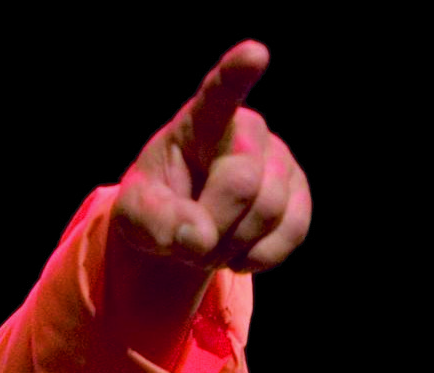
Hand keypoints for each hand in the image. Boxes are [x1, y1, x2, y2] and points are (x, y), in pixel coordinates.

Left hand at [111, 40, 310, 274]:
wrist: (185, 227)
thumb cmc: (156, 206)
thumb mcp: (134, 214)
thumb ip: (154, 221)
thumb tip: (199, 237)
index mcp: (200, 122)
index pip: (219, 93)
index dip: (236, 74)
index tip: (253, 54)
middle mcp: (248, 130)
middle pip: (242, 184)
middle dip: (213, 227)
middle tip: (189, 243)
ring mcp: (280, 160)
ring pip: (268, 212)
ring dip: (231, 246)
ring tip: (211, 245)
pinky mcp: (299, 194)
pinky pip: (292, 232)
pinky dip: (259, 258)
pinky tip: (239, 254)